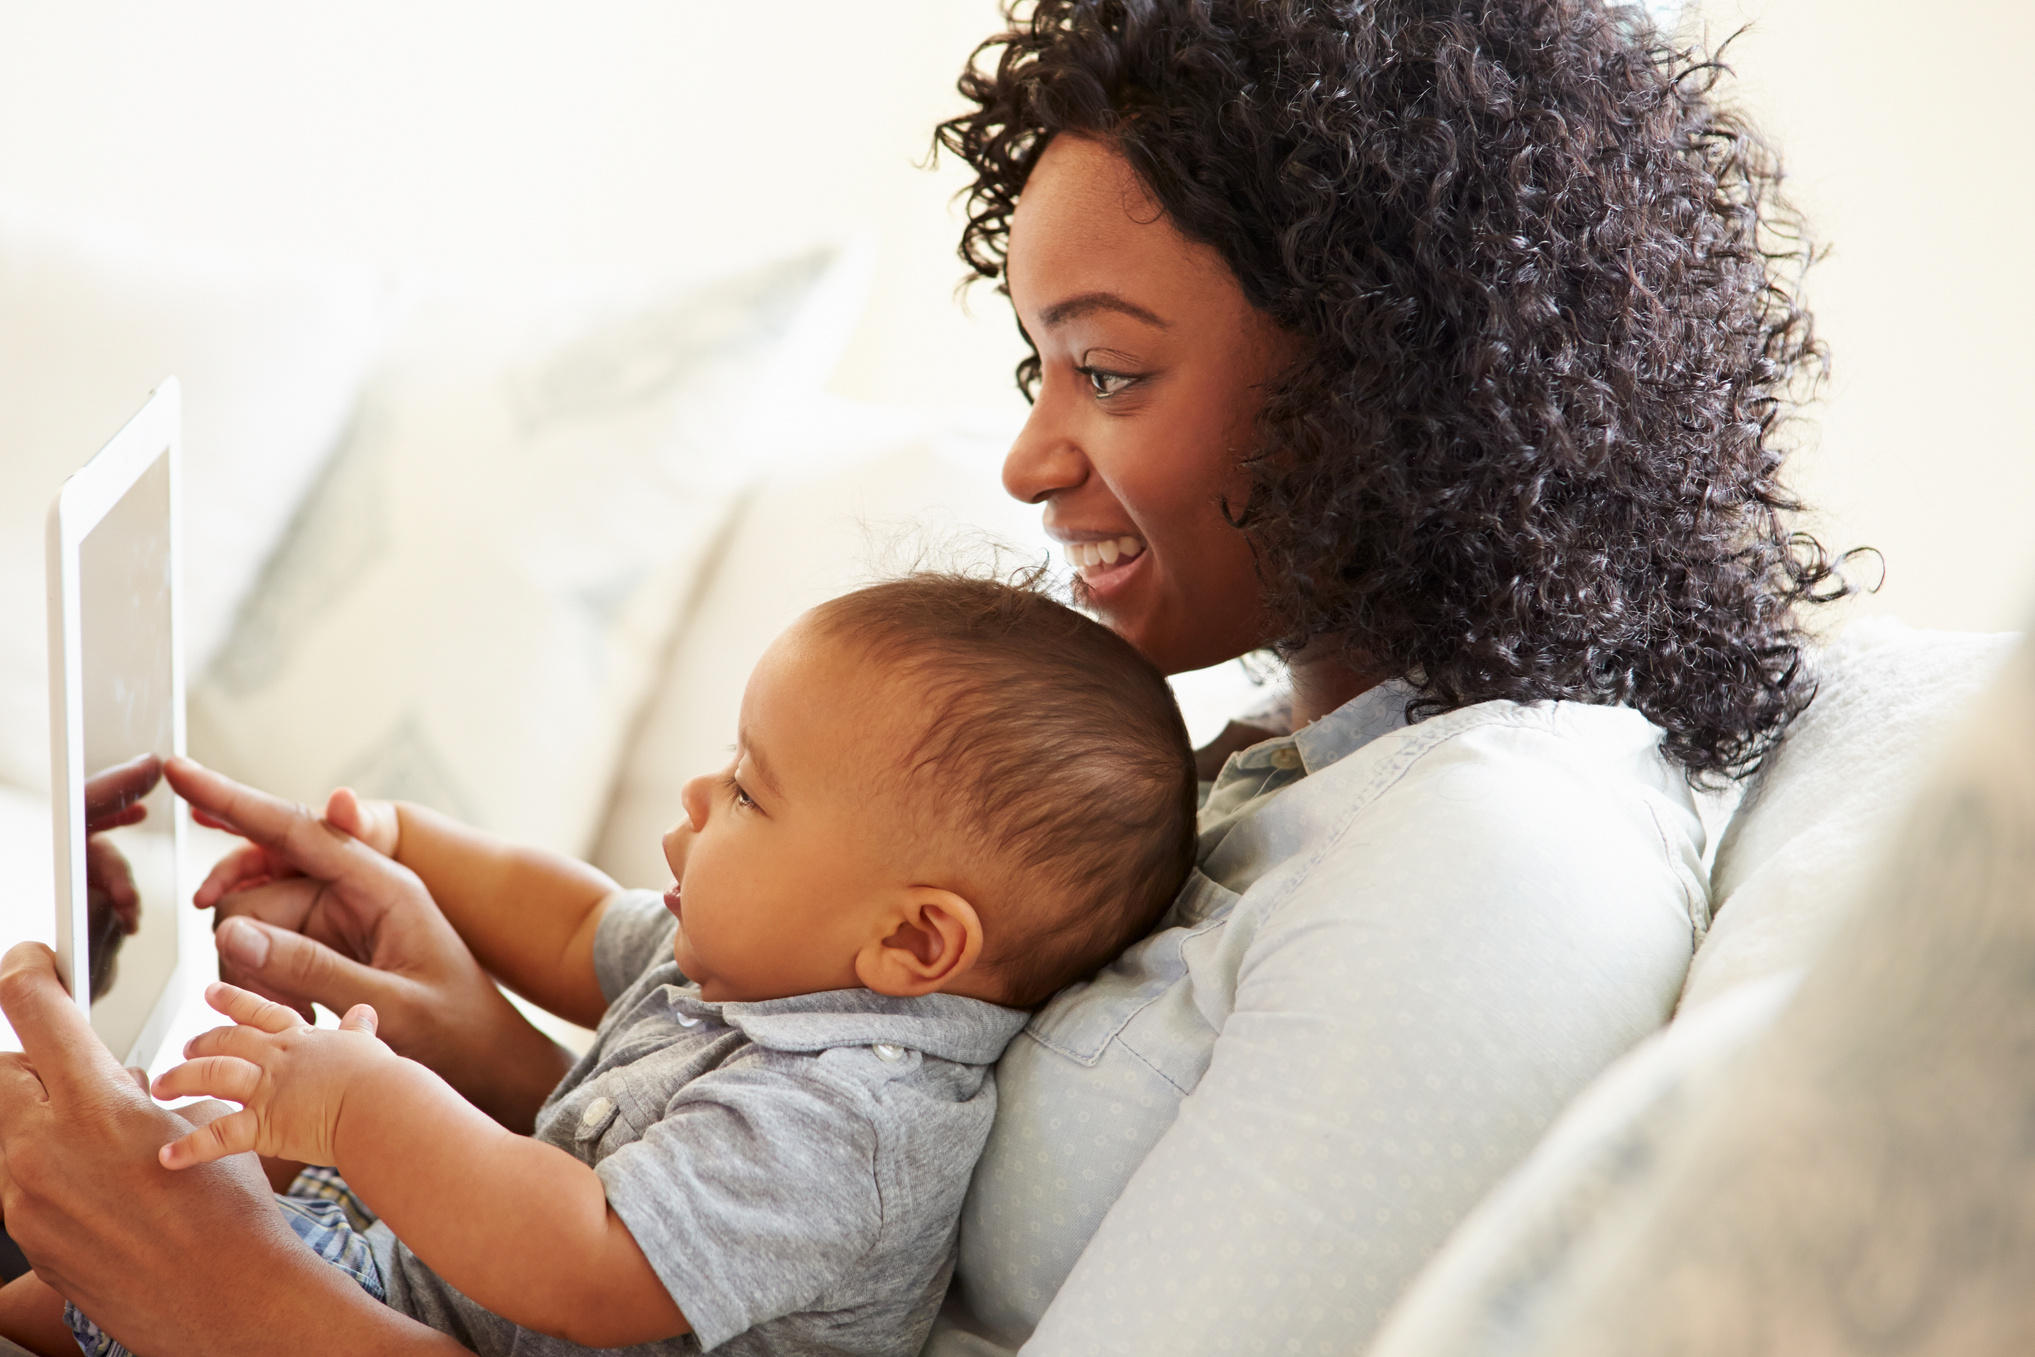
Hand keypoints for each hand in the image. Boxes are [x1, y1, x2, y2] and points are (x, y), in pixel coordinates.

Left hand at [0, 944, 393, 1356]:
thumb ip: (144, 1090)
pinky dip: (48, 1162)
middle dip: (32, 1056)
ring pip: (6, 1122)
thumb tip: (122, 1081)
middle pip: (1, 1066)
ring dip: (41, 1113)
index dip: (28, 970)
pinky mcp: (24, 1232)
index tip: (34, 962)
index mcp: (96, 1104)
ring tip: (98, 1135)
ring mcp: (23, 1194)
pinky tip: (99, 1182)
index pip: (33, 1007)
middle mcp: (42, 1146)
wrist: (225, 1300)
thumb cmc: (229, 1214)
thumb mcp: (205, 1120)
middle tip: (73, 1063)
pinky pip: (15, 1174)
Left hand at [153, 983, 393, 1170]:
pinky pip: (217, 1137)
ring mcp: (267, 1090)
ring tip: (161, 1087)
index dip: (235, 1001)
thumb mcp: (369, 1046)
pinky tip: (167, 1157)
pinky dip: (190, 1148)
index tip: (211, 992)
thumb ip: (359, 1031)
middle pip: (227, 1042)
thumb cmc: (381, 1080)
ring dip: (182, 1081)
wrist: (381, 1104)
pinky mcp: (263, 1125)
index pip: (262, 1013)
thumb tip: (365, 1011)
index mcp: (302, 1039)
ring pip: (211, 1075)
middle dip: (200, 1044)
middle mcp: (278, 1058)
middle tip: (182, 1048)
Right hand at [164, 758, 570, 1130]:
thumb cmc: (458, 1030)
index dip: (230, 800)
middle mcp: (354, 891)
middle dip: (247, 946)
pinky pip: (263, 956)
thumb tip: (230, 930)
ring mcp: (335, 919)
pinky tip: (304, 1017)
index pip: (292, 829)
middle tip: (276, 999)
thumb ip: (311, 967)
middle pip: (254, 894)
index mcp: (383, 884)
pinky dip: (267, 989)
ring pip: (249, 930)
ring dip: (258, 977)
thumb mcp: (389, 1004)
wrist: (486, 1063)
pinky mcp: (323, 947)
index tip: (177, 768)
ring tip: (305, 1016)